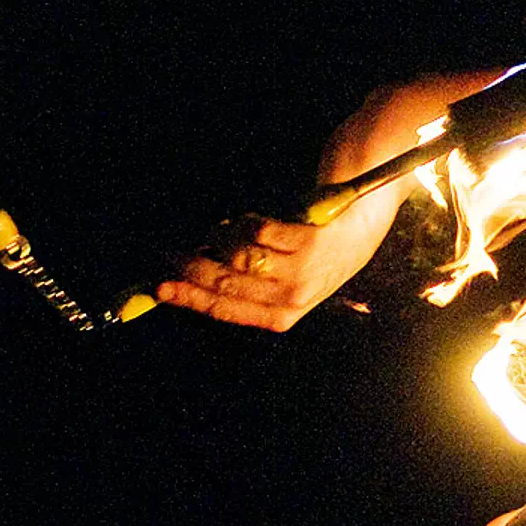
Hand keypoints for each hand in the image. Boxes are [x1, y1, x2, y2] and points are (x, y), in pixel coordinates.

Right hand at [155, 203, 385, 331]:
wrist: (367, 211)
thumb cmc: (320, 241)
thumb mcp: (290, 272)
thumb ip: (248, 278)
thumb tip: (191, 274)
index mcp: (285, 313)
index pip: (225, 310)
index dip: (189, 299)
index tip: (159, 288)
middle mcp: (295, 298)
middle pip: (226, 287)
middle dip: (190, 269)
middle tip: (167, 252)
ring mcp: (305, 272)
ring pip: (239, 258)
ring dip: (221, 239)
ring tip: (223, 228)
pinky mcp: (311, 242)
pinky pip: (259, 233)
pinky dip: (248, 222)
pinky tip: (254, 219)